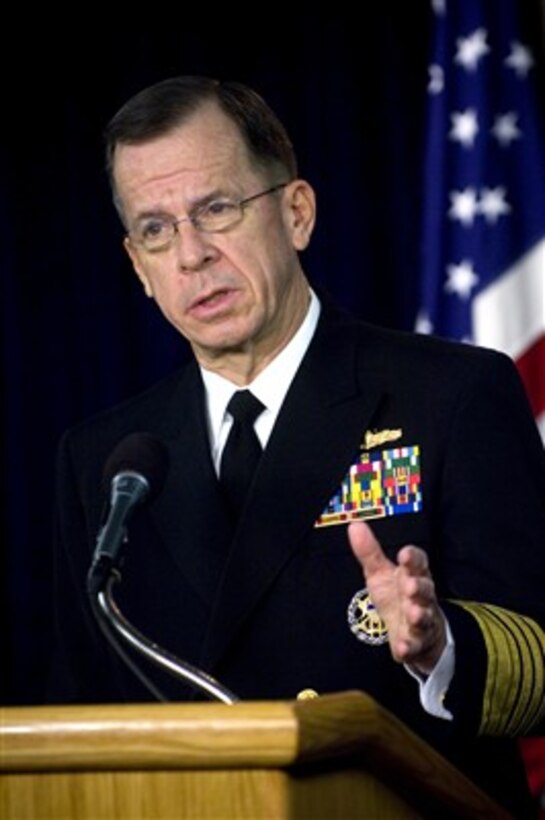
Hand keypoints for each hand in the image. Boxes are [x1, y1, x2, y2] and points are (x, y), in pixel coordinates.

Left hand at [347, 521, 445, 674]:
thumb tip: (355, 525)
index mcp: (413, 575)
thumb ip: (369, 551)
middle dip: (418, 587)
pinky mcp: (416, 643)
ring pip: (423, 616)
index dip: (413, 558)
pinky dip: (410, 647)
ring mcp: (420, 620)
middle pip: (424, 589)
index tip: (404, 554)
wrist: (414, 631)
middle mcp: (421, 597)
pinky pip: (415, 645)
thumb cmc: (397, 596)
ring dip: (419, 615)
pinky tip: (403, 647)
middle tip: (409, 586)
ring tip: (413, 613)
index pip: (418, 563)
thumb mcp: (381, 573)